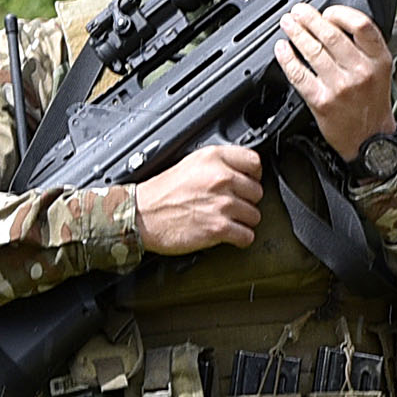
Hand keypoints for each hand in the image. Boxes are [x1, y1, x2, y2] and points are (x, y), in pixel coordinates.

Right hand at [133, 144, 261, 254]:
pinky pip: (247, 236)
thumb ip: (219, 163)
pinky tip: (227, 234)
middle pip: (257, 192)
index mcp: (213, 158)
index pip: (254, 163)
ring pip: (254, 215)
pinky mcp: (219, 227)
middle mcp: (220, 179)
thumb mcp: (191, 163)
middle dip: (245, 200)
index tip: (246, 182)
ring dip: (242, 221)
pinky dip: (240, 238)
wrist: (139, 216)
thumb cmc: (161, 193)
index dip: (252, 175)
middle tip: (228, 204)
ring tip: (223, 218)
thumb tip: (244, 171)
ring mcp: (221, 204)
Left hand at [277, 5, 395, 160]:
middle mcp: (362, 72)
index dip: (340, 13)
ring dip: (296, 33)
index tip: (328, 11)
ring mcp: (341, 87)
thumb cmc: (372, 102)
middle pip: (331, 35)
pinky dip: (287, 58)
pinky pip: (298, 74)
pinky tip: (282, 49)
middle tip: (298, 12)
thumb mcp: (381, 71)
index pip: (361, 25)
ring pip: (312, 51)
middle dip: (309, 19)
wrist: (370, 139)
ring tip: (288, 25)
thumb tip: (333, 22)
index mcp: (379, 60)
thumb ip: (365, 47)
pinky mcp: (321, 101)